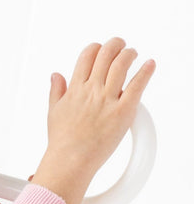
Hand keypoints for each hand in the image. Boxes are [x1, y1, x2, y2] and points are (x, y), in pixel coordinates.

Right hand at [32, 37, 155, 203]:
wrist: (71, 159)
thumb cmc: (62, 139)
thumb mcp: (54, 111)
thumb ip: (56, 90)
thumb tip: (55, 75)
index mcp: (74, 88)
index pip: (86, 56)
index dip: (95, 48)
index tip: (100, 49)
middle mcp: (91, 90)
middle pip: (105, 55)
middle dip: (115, 45)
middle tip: (120, 44)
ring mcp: (107, 100)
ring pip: (121, 65)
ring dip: (129, 54)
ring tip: (132, 53)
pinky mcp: (123, 111)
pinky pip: (137, 86)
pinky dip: (145, 72)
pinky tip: (149, 64)